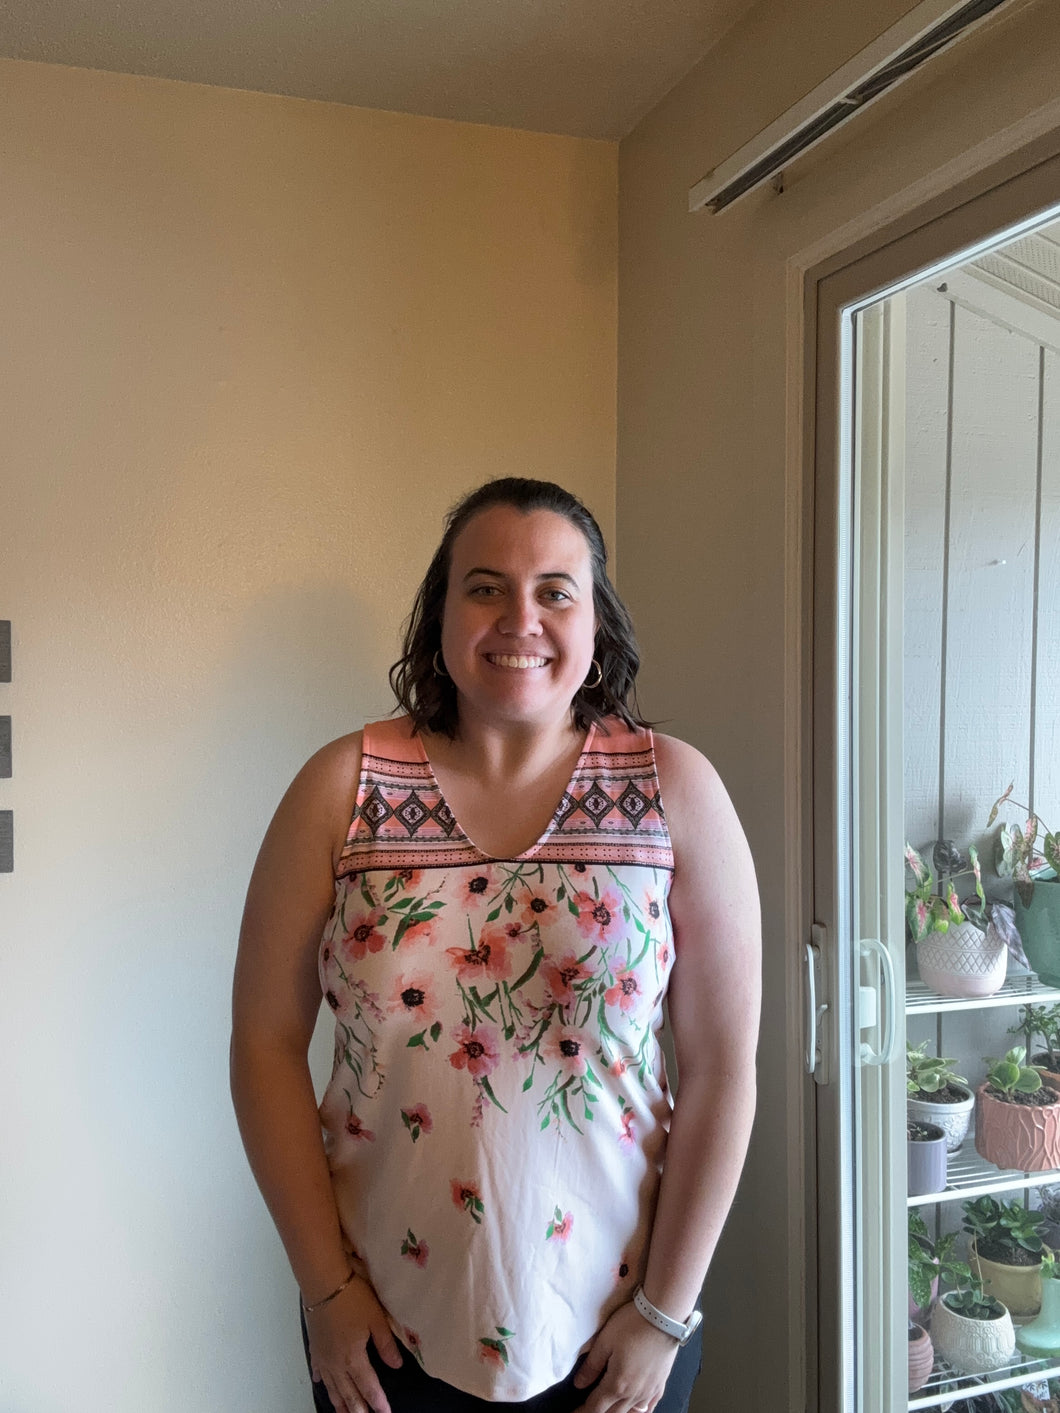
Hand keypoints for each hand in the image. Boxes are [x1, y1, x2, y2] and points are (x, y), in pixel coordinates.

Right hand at [304, 1275, 403, 1412]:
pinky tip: (321, 1384)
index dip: (377, 1402)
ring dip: (339, 1402)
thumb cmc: (352, 1297)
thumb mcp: (376, 1318)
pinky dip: (321, 1380)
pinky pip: (318, 1369)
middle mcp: (336, 1363)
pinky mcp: (315, 1346)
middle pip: (348, 1392)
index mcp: (354, 1357)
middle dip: (358, 1409)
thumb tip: (397, 1365)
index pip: (368, 1386)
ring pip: (332, 1386)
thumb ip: (386, 1344)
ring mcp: (323, 1356)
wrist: (323, 1282)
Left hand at [571, 1301, 680, 1412]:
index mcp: (617, 1384)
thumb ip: (591, 1365)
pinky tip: (635, 1408)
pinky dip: (639, 1410)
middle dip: (598, 1412)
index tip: (574, 1412)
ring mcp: (649, 1390)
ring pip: (630, 1412)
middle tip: (588, 1407)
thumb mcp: (604, 1341)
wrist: (663, 1315)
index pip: (595, 1408)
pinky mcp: (660, 1383)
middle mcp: (634, 1393)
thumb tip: (579, 1383)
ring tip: (608, 1406)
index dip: (582, 1411)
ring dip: (616, 1411)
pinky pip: (649, 1406)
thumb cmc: (633, 1324)